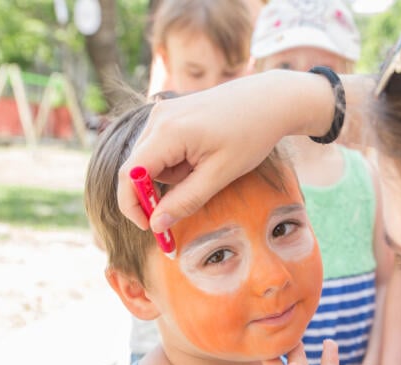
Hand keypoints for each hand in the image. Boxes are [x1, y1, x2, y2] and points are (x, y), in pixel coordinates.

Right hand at [116, 71, 334, 232]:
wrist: (269, 100)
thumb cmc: (250, 135)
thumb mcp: (221, 174)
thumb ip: (186, 200)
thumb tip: (156, 224)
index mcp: (168, 131)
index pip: (130, 175)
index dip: (134, 205)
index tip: (151, 227)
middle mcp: (157, 117)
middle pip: (136, 168)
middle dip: (155, 192)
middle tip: (188, 202)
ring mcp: (162, 112)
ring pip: (149, 159)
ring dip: (170, 175)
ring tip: (205, 167)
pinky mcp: (170, 113)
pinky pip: (160, 147)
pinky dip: (176, 161)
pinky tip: (202, 155)